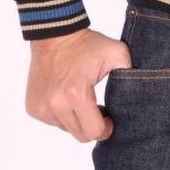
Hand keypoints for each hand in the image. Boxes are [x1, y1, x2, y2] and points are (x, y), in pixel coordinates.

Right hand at [25, 27, 132, 142]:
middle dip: (92, 126)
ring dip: (76, 119)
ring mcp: (41, 108)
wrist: (55, 34)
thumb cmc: (87, 44)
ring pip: (66, 129)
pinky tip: (66, 96)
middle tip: (98, 108)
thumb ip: (131, 75)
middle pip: (80, 135)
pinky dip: (62, 114)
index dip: (106, 129)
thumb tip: (137, 98)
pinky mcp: (33, 107)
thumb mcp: (117, 53)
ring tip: (81, 98)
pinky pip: (53, 122)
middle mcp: (55, 104)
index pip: (93, 132)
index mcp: (76, 93)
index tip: (109, 118)